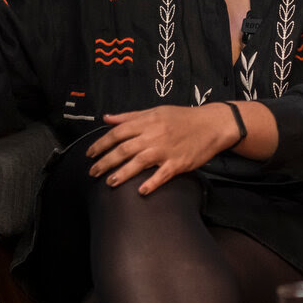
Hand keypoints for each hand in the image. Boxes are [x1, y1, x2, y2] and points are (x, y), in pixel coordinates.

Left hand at [85, 104, 240, 194]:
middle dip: (106, 161)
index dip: (101, 144)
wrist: (211, 124)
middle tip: (93, 172)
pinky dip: (151, 182)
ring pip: (139, 162)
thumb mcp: (155, 111)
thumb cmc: (183, 118)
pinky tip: (141, 191)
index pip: (118, 132)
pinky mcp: (179, 163)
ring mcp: (166, 150)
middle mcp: (154, 135)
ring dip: (123, 173)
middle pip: (124, 149)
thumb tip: (107, 118)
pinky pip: (163, 174)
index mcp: (147, 121)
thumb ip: (129, 117)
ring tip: (110, 182)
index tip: (90, 154)